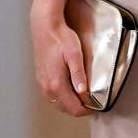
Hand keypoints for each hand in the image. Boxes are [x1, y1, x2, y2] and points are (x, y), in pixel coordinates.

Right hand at [30, 0, 93, 117]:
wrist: (44, 26)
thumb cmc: (60, 37)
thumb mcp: (74, 54)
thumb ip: (78, 75)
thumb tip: (83, 92)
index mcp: (56, 84)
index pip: (73, 108)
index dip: (87, 110)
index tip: (97, 106)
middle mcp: (47, 87)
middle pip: (65, 109)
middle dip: (79, 108)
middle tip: (92, 102)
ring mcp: (42, 83)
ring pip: (57, 103)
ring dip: (70, 103)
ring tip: (83, 96)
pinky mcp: (41, 77)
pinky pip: (52, 95)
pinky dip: (62, 96)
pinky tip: (70, 88)